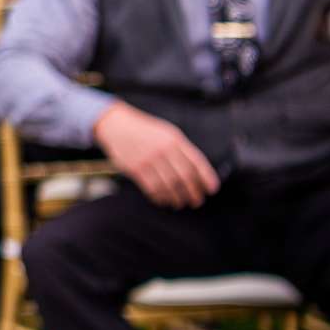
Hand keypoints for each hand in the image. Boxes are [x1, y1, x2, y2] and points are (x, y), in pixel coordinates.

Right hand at [93, 102, 218, 208]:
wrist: (117, 126)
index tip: (212, 189)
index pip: (196, 162)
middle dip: (194, 192)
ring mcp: (148, 159)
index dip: (207, 178)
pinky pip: (152, 188)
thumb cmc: (145, 131)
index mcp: (174, 139)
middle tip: (197, 201)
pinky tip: (164, 200)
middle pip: (185, 177)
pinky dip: (160, 197)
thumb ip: (181, 149)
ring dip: (177, 198)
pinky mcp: (135, 168)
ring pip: (169, 186)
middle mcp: (163, 149)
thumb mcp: (166, 133)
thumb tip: (197, 173)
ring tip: (180, 203)